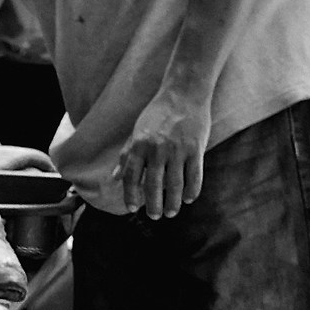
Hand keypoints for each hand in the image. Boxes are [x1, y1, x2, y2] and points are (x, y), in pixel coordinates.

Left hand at [116, 88, 210, 218]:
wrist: (184, 93)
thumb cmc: (158, 113)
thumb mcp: (137, 132)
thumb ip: (126, 155)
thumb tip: (113, 178)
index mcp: (139, 145)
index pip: (131, 177)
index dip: (130, 195)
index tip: (132, 208)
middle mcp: (157, 149)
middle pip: (153, 185)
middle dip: (153, 205)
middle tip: (154, 216)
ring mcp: (178, 150)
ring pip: (175, 185)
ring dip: (172, 203)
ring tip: (171, 213)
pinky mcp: (196, 148)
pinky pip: (194, 176)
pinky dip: (191, 190)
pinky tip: (188, 199)